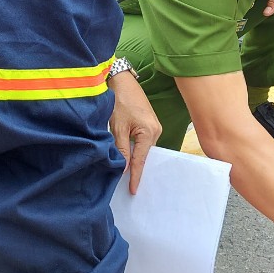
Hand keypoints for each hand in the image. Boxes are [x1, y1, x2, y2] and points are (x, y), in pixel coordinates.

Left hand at [108, 70, 160, 193]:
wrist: (122, 82)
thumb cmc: (120, 101)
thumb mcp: (117, 128)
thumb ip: (121, 149)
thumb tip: (123, 168)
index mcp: (149, 132)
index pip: (141, 160)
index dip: (136, 176)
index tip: (133, 190)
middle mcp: (156, 130)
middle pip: (144, 155)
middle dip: (135, 168)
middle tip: (127, 185)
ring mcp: (154, 127)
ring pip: (143, 149)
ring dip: (134, 157)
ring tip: (124, 170)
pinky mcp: (150, 124)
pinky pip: (143, 142)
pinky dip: (135, 148)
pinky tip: (128, 154)